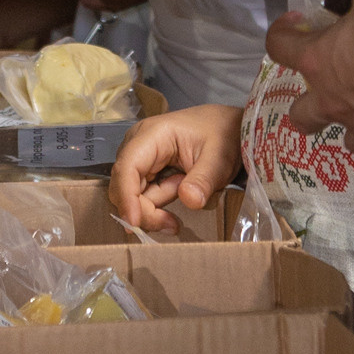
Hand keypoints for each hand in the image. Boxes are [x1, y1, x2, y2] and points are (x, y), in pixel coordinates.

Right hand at [109, 104, 243, 232]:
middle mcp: (138, 144)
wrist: (229, 129)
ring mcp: (139, 157)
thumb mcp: (220, 159)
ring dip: (156, 206)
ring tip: (186, 191)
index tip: (135, 224)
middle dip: (145, 210)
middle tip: (173, 224)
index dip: (126, 197)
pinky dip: (158, 204)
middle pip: (124, 187)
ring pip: (131, 195)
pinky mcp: (144, 169)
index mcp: (152, 134)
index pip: (127, 168)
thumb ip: (204, 180)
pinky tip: (179, 190)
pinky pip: (142, 195)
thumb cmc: (223, 136)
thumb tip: (189, 200)